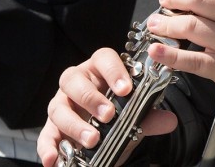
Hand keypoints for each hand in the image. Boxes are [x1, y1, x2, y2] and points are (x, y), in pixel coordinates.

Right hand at [37, 48, 177, 166]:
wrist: (104, 140)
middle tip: (109, 115)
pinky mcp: (51, 128)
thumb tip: (169, 120)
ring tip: (92, 140)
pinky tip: (53, 159)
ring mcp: (61, 104)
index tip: (126, 89)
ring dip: (75, 124)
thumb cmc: (118, 117)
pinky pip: (45, 135)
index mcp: (99, 71)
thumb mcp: (135, 118)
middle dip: (91, 97)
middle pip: (74, 79)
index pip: (103, 58)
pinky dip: (47, 147)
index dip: (114, 70)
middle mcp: (76, 83)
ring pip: (58, 107)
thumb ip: (149, 118)